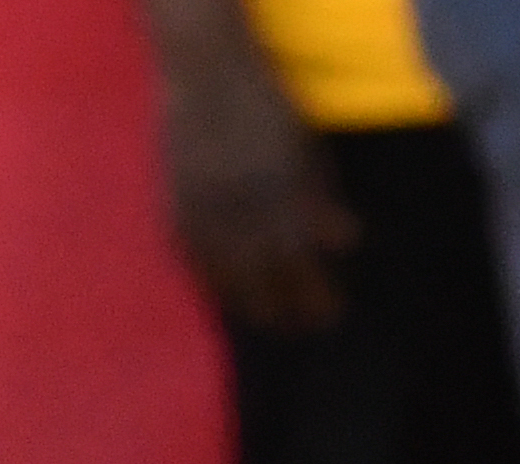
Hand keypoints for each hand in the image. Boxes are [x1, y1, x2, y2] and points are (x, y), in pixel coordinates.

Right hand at [154, 44, 358, 332]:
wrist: (204, 78)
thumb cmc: (265, 107)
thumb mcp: (305, 149)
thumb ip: (322, 199)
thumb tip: (344, 244)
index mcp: (280, 203)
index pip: (302, 268)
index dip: (315, 297)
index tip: (329, 316)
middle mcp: (242, 220)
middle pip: (264, 284)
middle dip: (283, 310)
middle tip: (297, 329)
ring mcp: (204, 221)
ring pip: (226, 281)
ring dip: (246, 304)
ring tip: (261, 319)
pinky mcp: (175, 214)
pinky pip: (194, 262)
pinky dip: (210, 281)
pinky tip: (221, 291)